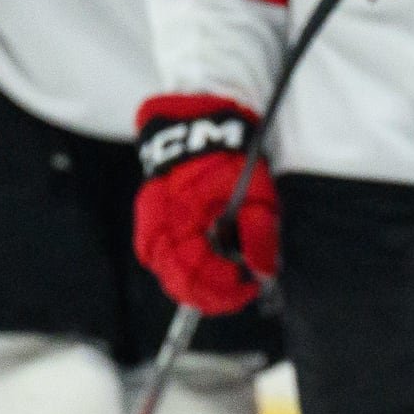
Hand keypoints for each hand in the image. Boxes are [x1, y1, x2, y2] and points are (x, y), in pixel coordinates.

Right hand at [134, 94, 276, 315]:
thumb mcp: (258, 192)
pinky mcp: (149, 219)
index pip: (197, 275)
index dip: (227, 290)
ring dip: (199, 281)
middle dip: (214, 292)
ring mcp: (149, 224)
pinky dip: (186, 264)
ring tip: (227, 275)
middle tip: (241, 286)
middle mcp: (158, 227)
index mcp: (183, 219)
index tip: (252, 284)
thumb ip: (260, 234)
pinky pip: (161, 256)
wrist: (197, 121)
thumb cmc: (230, 155)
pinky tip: (207, 257)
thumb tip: (263, 272)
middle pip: (179, 282)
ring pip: (169, 273)